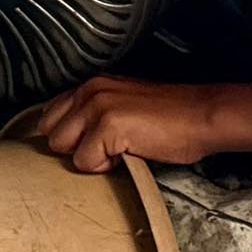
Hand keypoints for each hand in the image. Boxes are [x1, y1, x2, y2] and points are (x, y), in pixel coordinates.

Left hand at [33, 76, 225, 171]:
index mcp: (92, 85)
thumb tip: (71, 139)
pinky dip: (106, 166)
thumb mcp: (124, 105)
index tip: (88, 145)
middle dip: (75, 148)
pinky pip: (86, 162)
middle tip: (108, 148)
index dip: (67, 137)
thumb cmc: (170, 117)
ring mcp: (97, 106)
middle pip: (51, 135)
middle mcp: (90, 91)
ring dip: (90, 158)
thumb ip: (94, 115)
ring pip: (64, 149)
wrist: (201, 116)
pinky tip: (129, 153)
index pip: (49, 115)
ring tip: (119, 150)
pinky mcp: (108, 125)